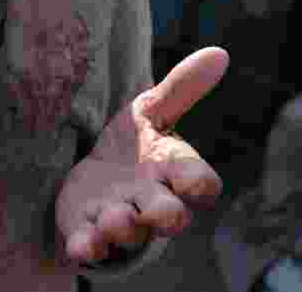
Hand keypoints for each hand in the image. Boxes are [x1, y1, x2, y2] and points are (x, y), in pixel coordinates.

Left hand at [56, 48, 227, 264]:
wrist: (95, 177)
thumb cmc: (134, 146)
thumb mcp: (151, 111)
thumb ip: (181, 87)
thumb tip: (220, 53)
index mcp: (171, 171)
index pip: (199, 182)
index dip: (199, 183)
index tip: (194, 182)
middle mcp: (151, 201)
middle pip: (170, 216)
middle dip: (167, 216)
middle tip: (159, 213)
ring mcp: (121, 220)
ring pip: (129, 232)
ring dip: (122, 225)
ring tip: (113, 216)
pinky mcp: (88, 233)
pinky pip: (91, 247)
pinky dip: (88, 248)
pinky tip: (81, 245)